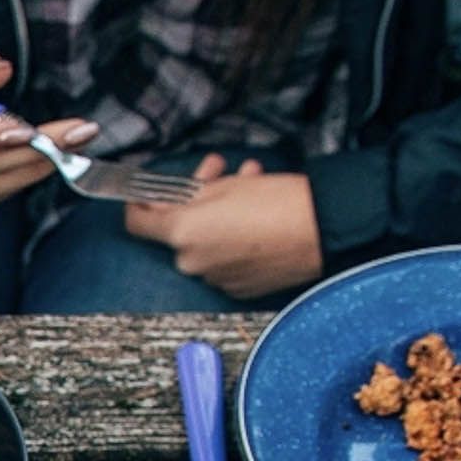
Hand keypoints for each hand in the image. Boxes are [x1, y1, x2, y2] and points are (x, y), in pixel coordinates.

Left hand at [125, 154, 323, 299]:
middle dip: (195, 198)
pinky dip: (233, 239)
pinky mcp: (237, 288)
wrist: (323, 230)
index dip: (139, 203)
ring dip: (219, 214)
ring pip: (204, 241)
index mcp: (182, 233)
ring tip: (249, 183)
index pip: (137, 223)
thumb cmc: (278, 203)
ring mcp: (214, 278)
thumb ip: (189, 193)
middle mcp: (191, 262)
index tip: (145, 194)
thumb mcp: (226, 185)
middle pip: (178, 229)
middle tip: (217, 172)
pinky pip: (224, 260)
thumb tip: (169, 201)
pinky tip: (257, 217)